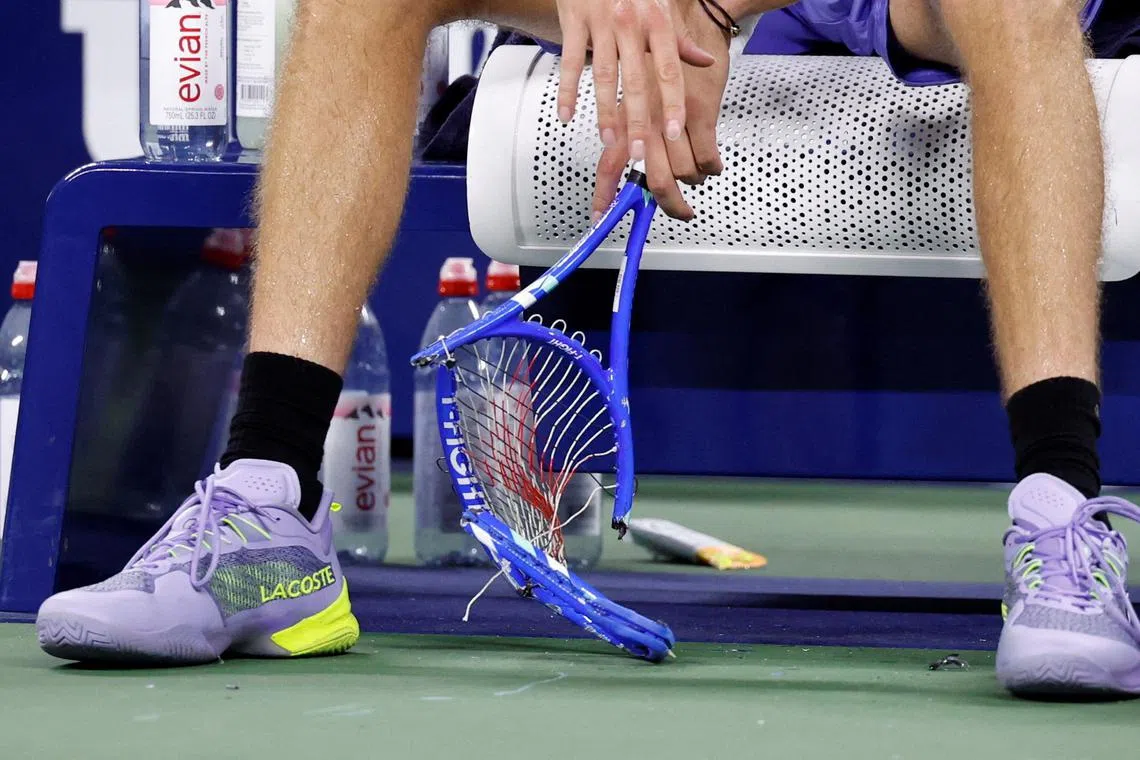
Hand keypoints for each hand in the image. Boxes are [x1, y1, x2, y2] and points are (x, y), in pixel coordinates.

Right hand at [556, 0, 717, 160]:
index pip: (668, 70)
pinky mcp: (574, 21)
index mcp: (656, 21)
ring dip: (605, 112)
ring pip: (604, 75)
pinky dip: (568, 91)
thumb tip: (707, 62)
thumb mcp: (661, 6)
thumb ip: (680, 40)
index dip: (673, 103)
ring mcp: (601, 23)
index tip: (675, 132)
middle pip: (636, 80)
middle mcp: (631, 22)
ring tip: (610, 141)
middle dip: (639, 121)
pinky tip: (567, 115)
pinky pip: (571, 62)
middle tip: (641, 152)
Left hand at [591, 9, 729, 219]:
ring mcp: (673, 119)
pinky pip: (708, 156)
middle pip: (654, 179)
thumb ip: (629, 127)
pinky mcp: (701, 113)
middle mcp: (645, 122)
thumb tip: (625, 161)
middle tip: (681, 211)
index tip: (601, 218)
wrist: (691, 19)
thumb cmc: (661, 54)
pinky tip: (713, 165)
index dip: (605, 195)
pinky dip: (712, 166)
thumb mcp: (636, 91)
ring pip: (684, 171)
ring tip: (699, 175)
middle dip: (668, 203)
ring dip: (695, 180)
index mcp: (626, 117)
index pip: (609, 164)